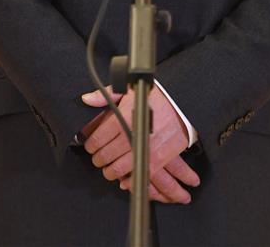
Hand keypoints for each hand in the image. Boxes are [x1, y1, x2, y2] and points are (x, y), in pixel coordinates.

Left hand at [81, 85, 199, 202]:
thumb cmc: (156, 97)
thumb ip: (106, 95)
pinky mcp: (156, 160)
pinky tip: (124, 176)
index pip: (97, 139)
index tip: (90, 146)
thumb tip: (87, 99)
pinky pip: (136, 176)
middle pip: (105, 156)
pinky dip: (128, 180)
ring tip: (109, 168)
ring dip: (110, 171)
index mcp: (122, 119)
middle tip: (98, 158)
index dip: (90, 145)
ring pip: (118, 169)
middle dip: (98, 159)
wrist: (182, 105)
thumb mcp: (129, 88)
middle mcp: (131, 136)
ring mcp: (143, 150)